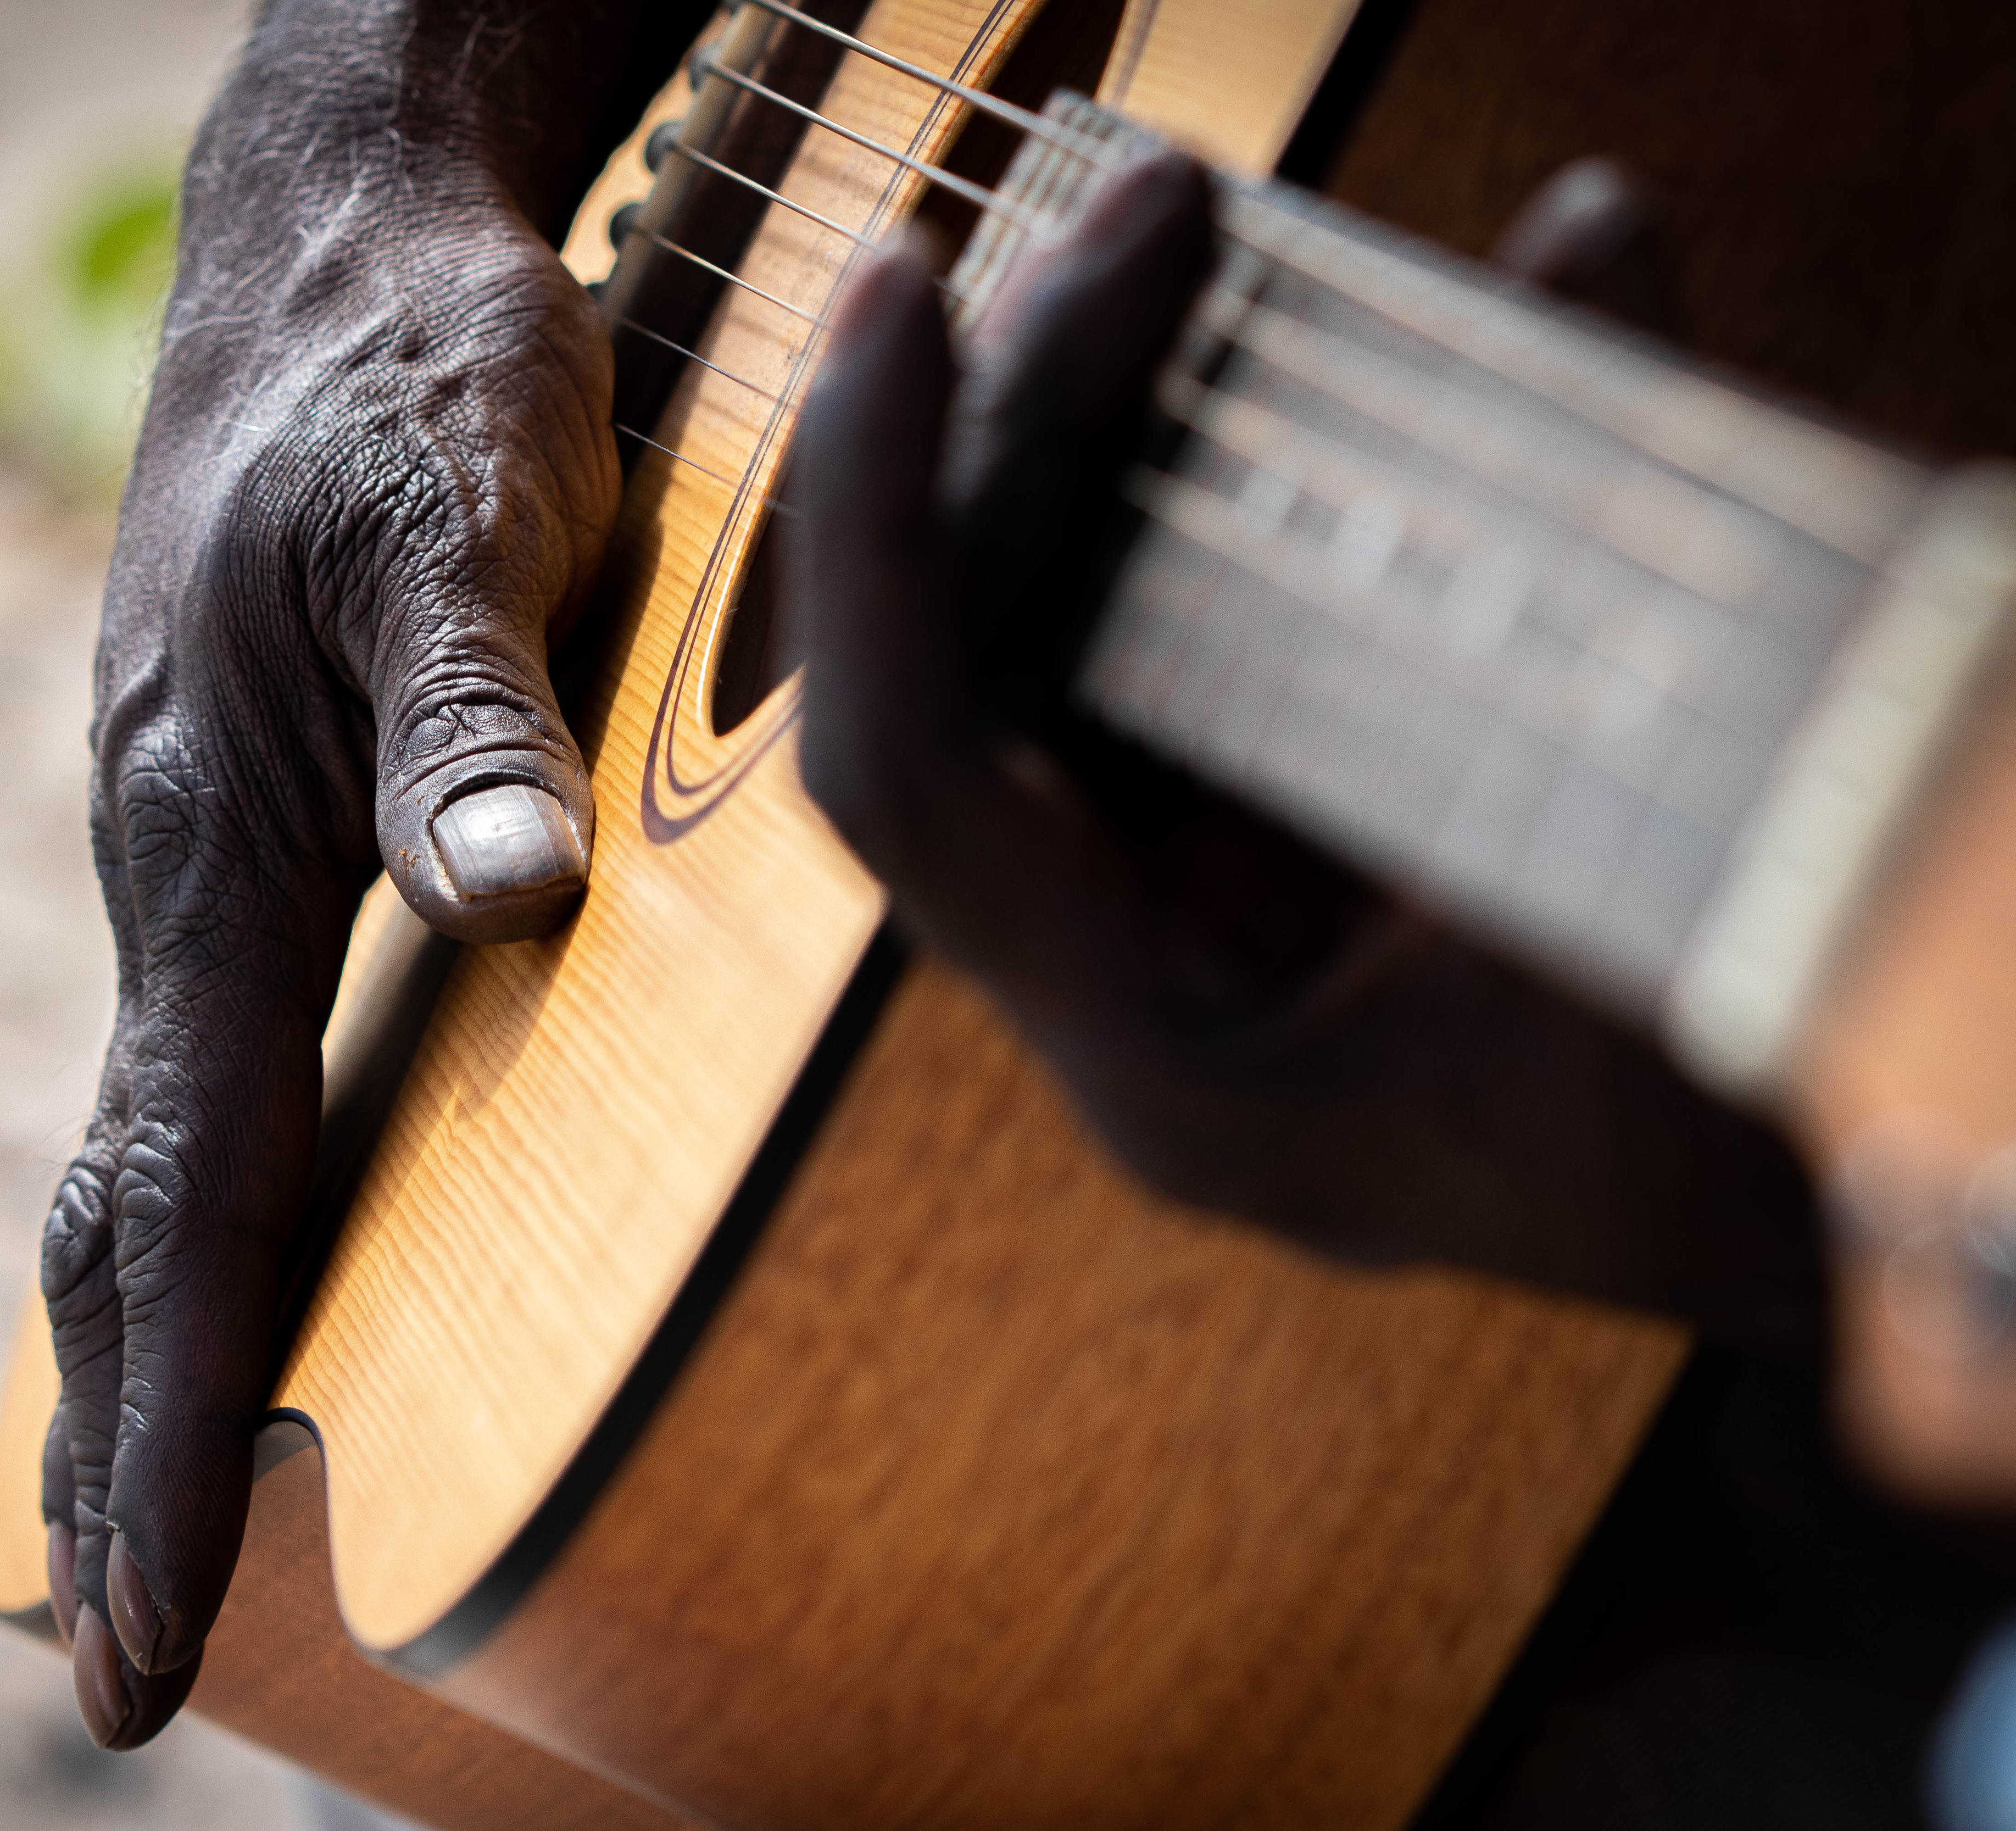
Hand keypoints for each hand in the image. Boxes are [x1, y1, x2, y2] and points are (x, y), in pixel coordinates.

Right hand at [38, 5, 653, 1750]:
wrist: (340, 242)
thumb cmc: (411, 365)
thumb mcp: (456, 511)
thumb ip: (476, 719)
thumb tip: (510, 904)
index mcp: (206, 837)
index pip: (190, 1190)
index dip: (165, 1428)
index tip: (141, 1641)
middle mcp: (180, 873)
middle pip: (132, 1212)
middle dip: (123, 1449)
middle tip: (118, 1677)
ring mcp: (204, 854)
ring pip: (156, 1146)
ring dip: (147, 1349)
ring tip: (147, 1535)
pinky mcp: (255, 821)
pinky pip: (204, 1062)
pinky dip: (199, 1208)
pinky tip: (228, 1273)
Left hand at [788, 152, 1823, 1345]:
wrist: (1791, 1225)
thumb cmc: (1745, 1109)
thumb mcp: (1680, 853)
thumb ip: (1609, 561)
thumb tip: (1587, 243)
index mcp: (1174, 1055)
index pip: (911, 778)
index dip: (875, 526)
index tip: (900, 300)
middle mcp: (1123, 989)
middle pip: (968, 671)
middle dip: (1020, 419)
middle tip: (1146, 209)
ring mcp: (1160, 919)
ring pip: (1026, 639)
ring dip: (1080, 429)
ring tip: (1166, 238)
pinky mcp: (1219, 847)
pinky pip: (1128, 634)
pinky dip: (1168, 481)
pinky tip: (1234, 341)